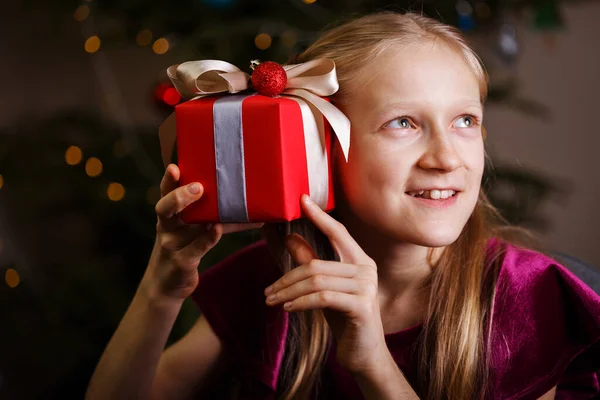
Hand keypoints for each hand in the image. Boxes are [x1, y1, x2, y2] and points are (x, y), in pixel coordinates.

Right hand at [144, 164, 262, 300]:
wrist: (169, 283)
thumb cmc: (187, 247)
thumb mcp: (195, 228)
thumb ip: (215, 213)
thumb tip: (250, 197)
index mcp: (169, 213)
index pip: (165, 192)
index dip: (168, 180)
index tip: (175, 167)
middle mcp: (166, 226)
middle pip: (165, 208)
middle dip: (180, 196)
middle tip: (199, 187)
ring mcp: (172, 245)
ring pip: (185, 229)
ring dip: (204, 217)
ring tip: (221, 207)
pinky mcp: (181, 262)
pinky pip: (195, 249)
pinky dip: (207, 239)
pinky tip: (218, 230)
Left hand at [264, 194, 387, 373]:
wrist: (364, 352)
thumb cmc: (344, 318)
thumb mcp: (324, 288)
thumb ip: (311, 262)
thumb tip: (290, 238)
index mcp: (360, 260)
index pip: (338, 232)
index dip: (319, 216)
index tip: (302, 199)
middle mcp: (367, 269)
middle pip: (316, 265)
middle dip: (287, 278)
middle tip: (267, 291)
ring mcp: (367, 287)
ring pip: (316, 281)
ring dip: (289, 292)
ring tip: (272, 301)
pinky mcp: (362, 306)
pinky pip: (323, 298)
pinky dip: (301, 303)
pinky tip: (288, 309)